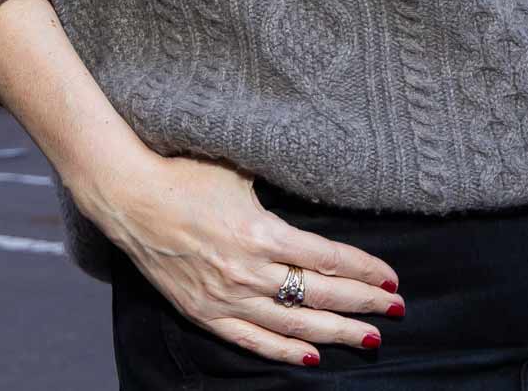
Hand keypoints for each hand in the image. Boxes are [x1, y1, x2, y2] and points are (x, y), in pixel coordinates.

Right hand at [86, 153, 400, 365]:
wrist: (130, 198)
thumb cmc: (187, 175)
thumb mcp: (241, 170)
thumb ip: (281, 183)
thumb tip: (321, 180)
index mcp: (261, 232)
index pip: (327, 259)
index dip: (364, 271)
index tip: (390, 278)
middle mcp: (248, 271)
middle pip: (320, 296)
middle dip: (363, 304)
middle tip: (396, 309)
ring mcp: (226, 297)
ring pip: (294, 325)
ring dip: (337, 333)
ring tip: (370, 337)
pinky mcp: (205, 313)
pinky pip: (252, 341)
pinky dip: (284, 352)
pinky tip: (313, 356)